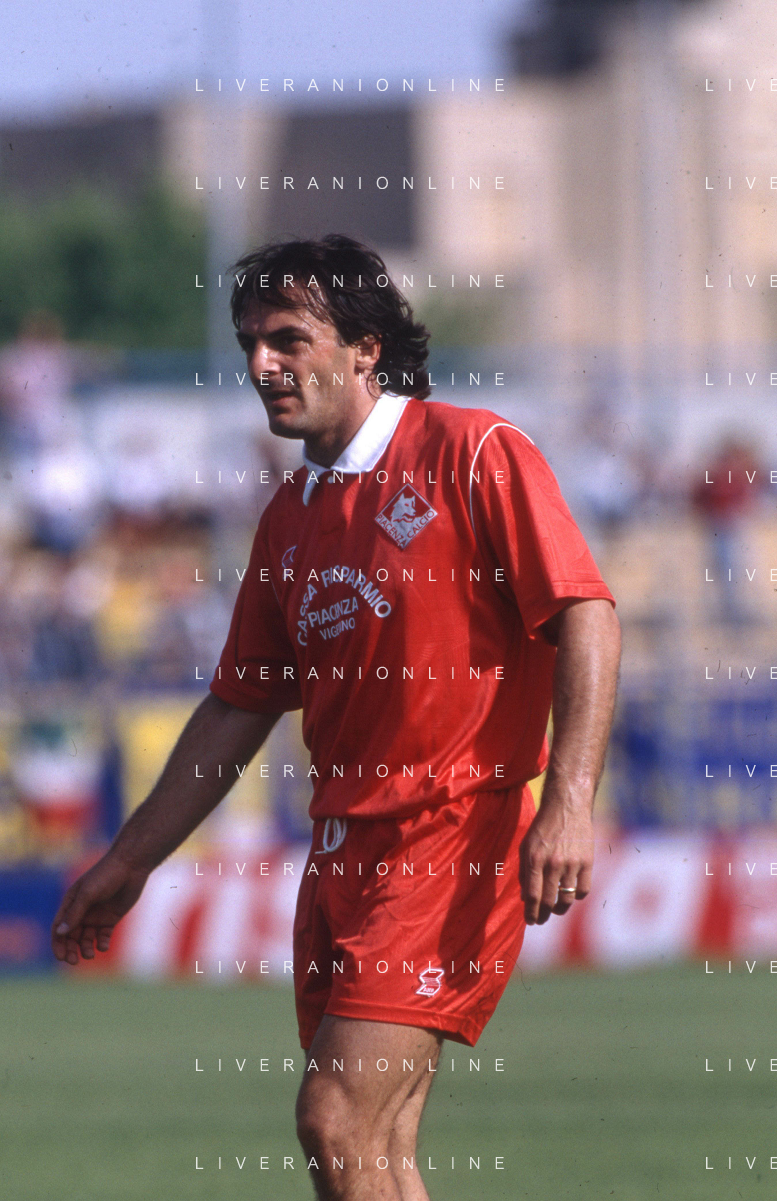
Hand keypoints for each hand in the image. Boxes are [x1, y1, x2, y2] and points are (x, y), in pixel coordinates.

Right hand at [51, 852, 149, 964]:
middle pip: (71, 936)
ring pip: (87, 938)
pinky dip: (102, 943)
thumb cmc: (106, 875)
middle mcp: (82, 911)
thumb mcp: (88, 894)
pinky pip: (103, 936)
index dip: (58, 943)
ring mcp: (96, 916)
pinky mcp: (111, 918)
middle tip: (74, 961)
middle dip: (70, 950)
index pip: (59, 927)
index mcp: (71, 903)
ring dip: (86, 948)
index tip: (61, 957)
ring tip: (90, 954)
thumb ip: (75, 914)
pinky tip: (104, 946)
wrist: (131, 865)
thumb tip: (60, 933)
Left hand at [518, 800, 593, 925]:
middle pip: (549, 901)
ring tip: (555, 910)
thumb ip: (524, 872)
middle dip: (543, 915)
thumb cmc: (543, 827)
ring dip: (559, 910)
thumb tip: (525, 898)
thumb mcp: (526, 845)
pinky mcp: (588, 862)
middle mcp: (553, 863)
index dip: (531, 913)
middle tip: (541, 920)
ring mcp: (572, 863)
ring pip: (567, 900)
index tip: (530, 921)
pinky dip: (576, 897)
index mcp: (535, 859)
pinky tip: (570, 894)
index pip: (532, 896)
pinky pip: (583, 891)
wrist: (567, 806)